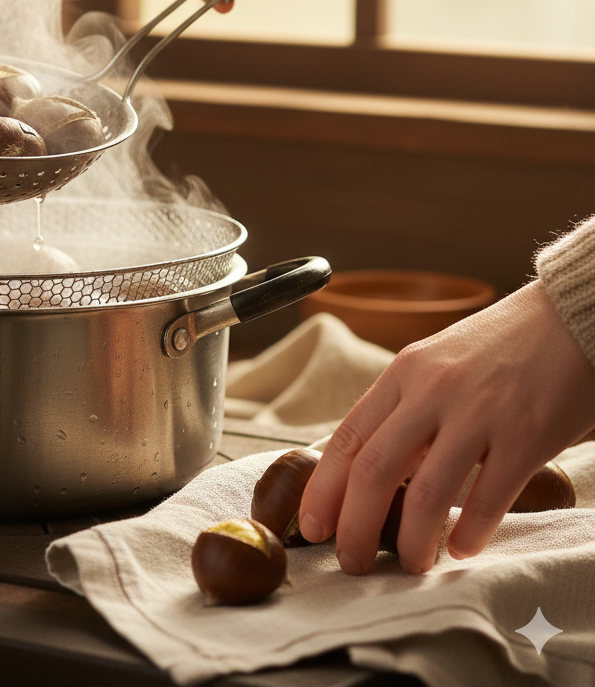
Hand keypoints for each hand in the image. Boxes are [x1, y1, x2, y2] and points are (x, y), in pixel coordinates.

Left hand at [298, 280, 594, 574]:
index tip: (313, 526)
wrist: (568, 318)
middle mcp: (431, 391)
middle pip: (374, 472)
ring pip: (425, 494)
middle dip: (355, 527)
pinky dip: (470, 533)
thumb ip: (402, 409)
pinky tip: (463, 548)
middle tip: (352, 563)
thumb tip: (366, 465)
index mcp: (403, 373)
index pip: (347, 439)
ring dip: (413, 542)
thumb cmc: (498, 347)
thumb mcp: (433, 363)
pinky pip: (487, 499)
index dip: (324, 490)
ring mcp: (478, 414)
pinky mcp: (526, 436)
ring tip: (411, 564)